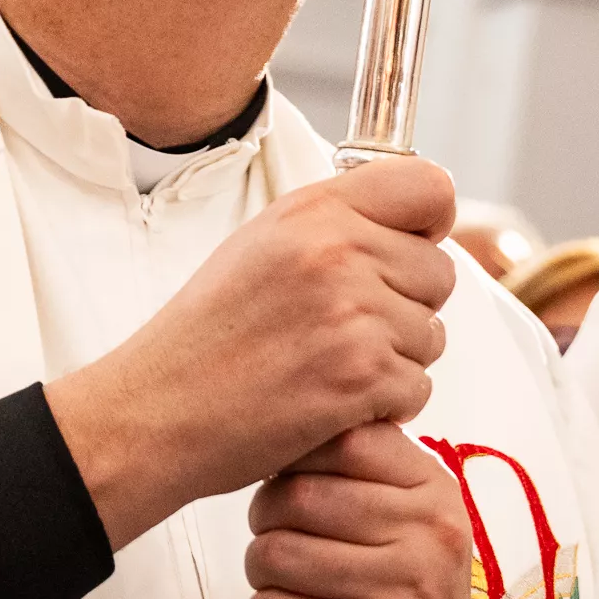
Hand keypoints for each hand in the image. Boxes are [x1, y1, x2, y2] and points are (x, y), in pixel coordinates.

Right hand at [45, 155, 456, 547]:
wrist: (158, 411)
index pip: (429, 187)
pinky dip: (383, 405)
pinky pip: (418, 387)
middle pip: (439, 271)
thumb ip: (335, 226)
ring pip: (432, 335)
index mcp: (315, 212)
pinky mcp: (364, 376)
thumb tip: (410, 227)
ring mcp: (355, 314)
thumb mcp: (261, 246)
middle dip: (407, 306)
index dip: (428, 225)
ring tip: (327, 365)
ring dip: (394, 360)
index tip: (409, 249)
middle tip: (345, 330)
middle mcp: (339, 252)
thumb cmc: (206, 338)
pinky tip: (330, 400)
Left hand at [245, 424, 491, 598]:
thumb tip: (286, 425)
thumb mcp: (411, 523)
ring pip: (276, 553)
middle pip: (298, 495)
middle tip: (277, 539)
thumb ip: (364, 473)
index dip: (296, 456)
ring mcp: (403, 587)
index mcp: (433, 490)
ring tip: (282, 582)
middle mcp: (427, 532)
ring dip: (260, 573)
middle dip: (265, 520)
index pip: (345, 439)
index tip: (289, 480)